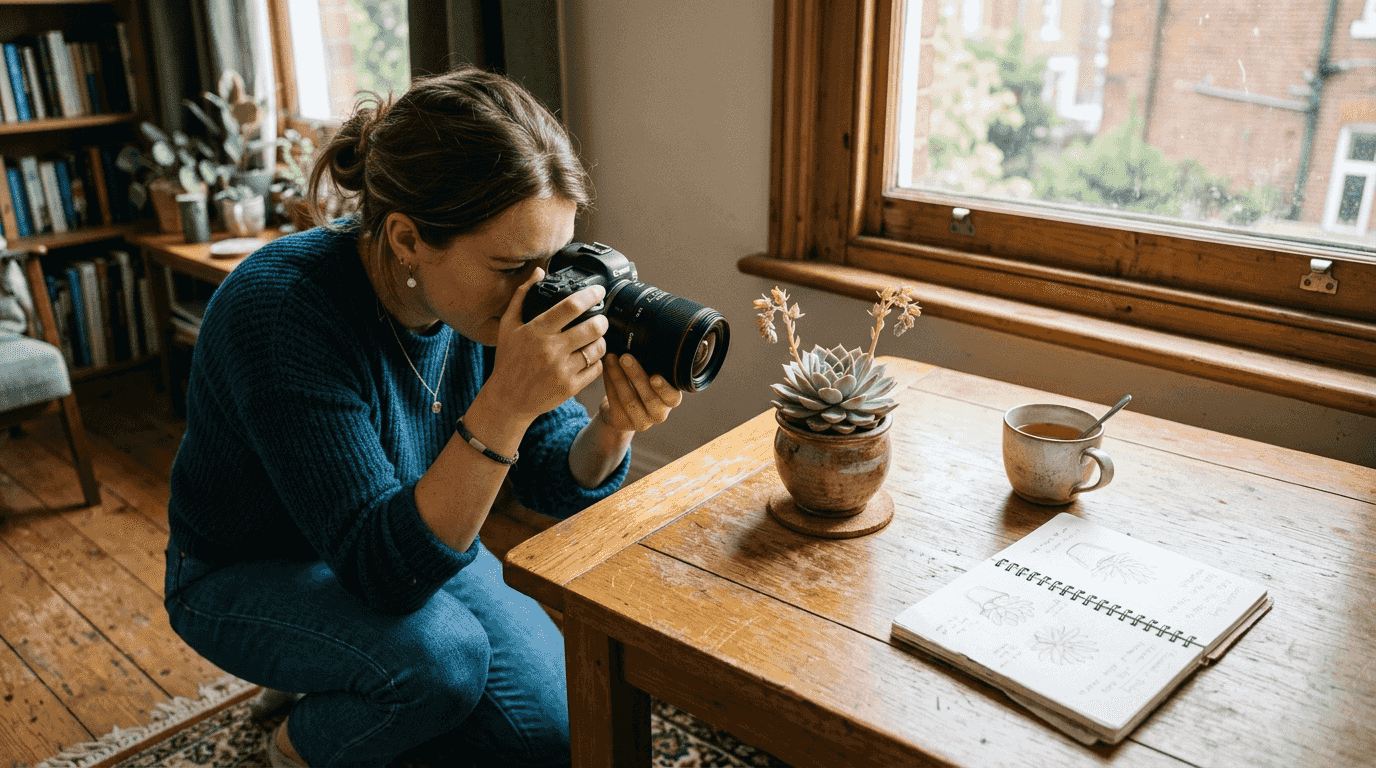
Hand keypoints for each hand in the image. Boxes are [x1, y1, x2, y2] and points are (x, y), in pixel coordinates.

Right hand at [487, 268, 608, 419]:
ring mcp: (562, 370)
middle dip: (602, 320)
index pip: (571, 307)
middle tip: (601, 318)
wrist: (507, 398)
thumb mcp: (508, 325)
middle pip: (593, 327)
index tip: (599, 291)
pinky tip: (590, 357)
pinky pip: (596, 369)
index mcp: (537, 330)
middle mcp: (551, 349)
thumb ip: (522, 296)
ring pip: (598, 348)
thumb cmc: (508, 360)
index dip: (590, 295)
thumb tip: (539, 273)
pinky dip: (597, 361)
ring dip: (601, 341)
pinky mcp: (570, 387)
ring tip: (596, 338)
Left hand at [599, 353, 681, 431]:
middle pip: (649, 398)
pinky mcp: (623, 423)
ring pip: (629, 400)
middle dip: (636, 375)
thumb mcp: (651, 375)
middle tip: (625, 357)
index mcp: (670, 401)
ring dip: (618, 377)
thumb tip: (639, 339)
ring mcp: (641, 422)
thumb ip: (652, 365)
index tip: (655, 376)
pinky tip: (605, 369)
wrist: (624, 407)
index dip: (664, 389)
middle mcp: (659, 415)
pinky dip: (609, 383)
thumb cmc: (642, 385)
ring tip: (611, 359)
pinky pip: (615, 402)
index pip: (672, 397)